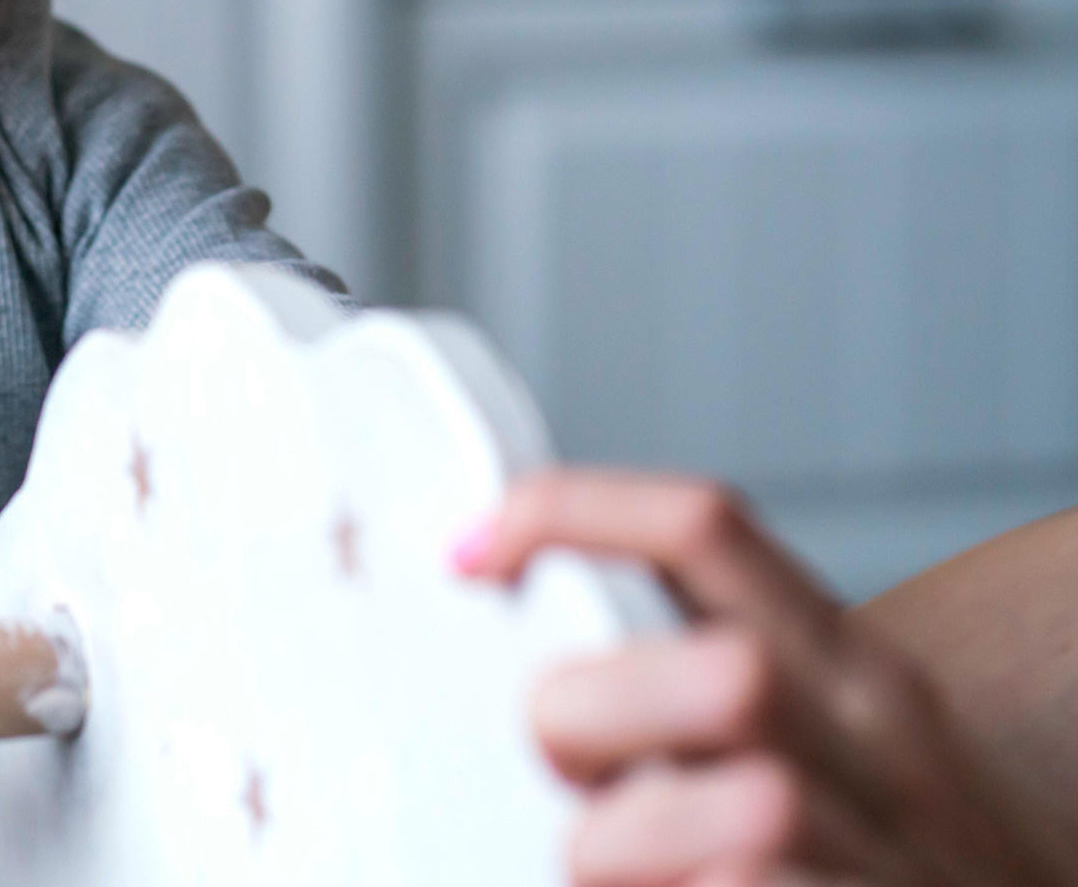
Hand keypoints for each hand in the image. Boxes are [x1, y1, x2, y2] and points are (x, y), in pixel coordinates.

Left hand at [457, 467, 1077, 886]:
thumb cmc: (865, 856)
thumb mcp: (816, 744)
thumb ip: (692, 688)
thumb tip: (525, 654)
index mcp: (849, 669)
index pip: (708, 526)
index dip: (568, 514)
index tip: (469, 554)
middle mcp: (884, 748)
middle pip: (725, 673)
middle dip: (605, 719)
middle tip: (566, 778)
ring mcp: (895, 857)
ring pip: (754, 814)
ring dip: (628, 850)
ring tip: (615, 874)